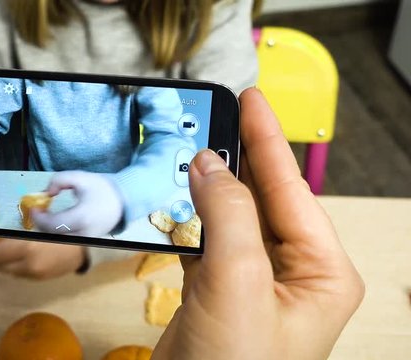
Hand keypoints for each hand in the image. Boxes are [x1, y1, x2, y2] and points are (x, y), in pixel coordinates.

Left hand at [0, 237, 85, 278]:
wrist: (87, 247)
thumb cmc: (65, 230)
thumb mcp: (41, 225)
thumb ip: (20, 231)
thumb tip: (0, 231)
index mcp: (27, 249)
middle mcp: (27, 265)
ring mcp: (34, 275)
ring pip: (7, 270)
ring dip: (0, 259)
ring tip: (2, 246)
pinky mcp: (39, 279)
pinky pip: (19, 273)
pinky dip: (13, 264)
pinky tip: (16, 254)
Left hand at [32, 171, 123, 235]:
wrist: (122, 202)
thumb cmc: (102, 189)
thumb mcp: (80, 177)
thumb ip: (59, 180)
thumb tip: (46, 193)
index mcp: (81, 217)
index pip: (52, 224)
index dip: (39, 218)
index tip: (33, 208)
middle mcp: (83, 233)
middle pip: (53, 236)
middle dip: (41, 225)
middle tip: (38, 213)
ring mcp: (86, 241)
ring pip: (59, 242)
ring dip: (49, 231)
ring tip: (46, 217)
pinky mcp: (87, 243)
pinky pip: (67, 242)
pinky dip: (58, 234)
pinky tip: (56, 224)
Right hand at [153, 89, 363, 358]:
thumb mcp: (238, 282)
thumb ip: (227, 214)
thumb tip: (208, 165)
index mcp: (320, 271)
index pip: (290, 189)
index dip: (267, 140)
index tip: (249, 99)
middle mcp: (293, 273)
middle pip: (262, 199)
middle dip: (236, 161)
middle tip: (213, 118)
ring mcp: (253, 282)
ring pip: (229, 218)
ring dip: (204, 189)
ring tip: (186, 153)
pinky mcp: (218, 292)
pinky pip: (205, 241)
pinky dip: (186, 220)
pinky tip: (172, 201)